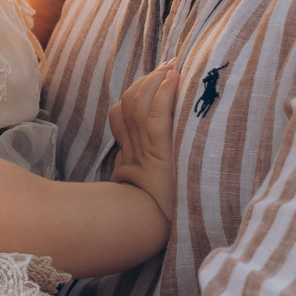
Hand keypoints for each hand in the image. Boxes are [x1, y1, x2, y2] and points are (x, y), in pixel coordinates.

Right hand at [104, 63, 180, 225]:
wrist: (152, 230)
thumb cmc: (155, 211)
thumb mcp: (141, 185)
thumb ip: (140, 165)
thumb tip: (146, 152)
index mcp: (128, 152)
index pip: (121, 112)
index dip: (137, 91)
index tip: (159, 76)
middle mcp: (132, 147)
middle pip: (129, 101)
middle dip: (148, 79)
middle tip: (171, 64)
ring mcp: (144, 149)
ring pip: (140, 103)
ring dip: (156, 81)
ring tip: (174, 67)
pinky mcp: (159, 154)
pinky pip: (156, 118)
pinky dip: (162, 95)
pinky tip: (173, 80)